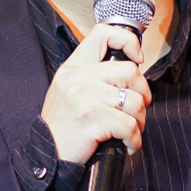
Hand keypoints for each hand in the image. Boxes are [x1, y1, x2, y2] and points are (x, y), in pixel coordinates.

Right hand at [39, 22, 150, 163]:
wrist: (47, 156)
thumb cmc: (64, 128)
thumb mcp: (70, 92)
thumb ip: (93, 77)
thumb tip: (132, 70)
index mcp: (73, 67)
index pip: (103, 34)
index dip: (128, 41)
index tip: (137, 60)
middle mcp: (77, 77)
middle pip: (131, 71)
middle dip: (143, 94)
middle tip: (137, 111)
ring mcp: (83, 96)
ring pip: (135, 101)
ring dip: (140, 121)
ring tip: (130, 132)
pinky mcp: (91, 118)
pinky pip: (129, 126)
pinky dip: (134, 140)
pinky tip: (127, 145)